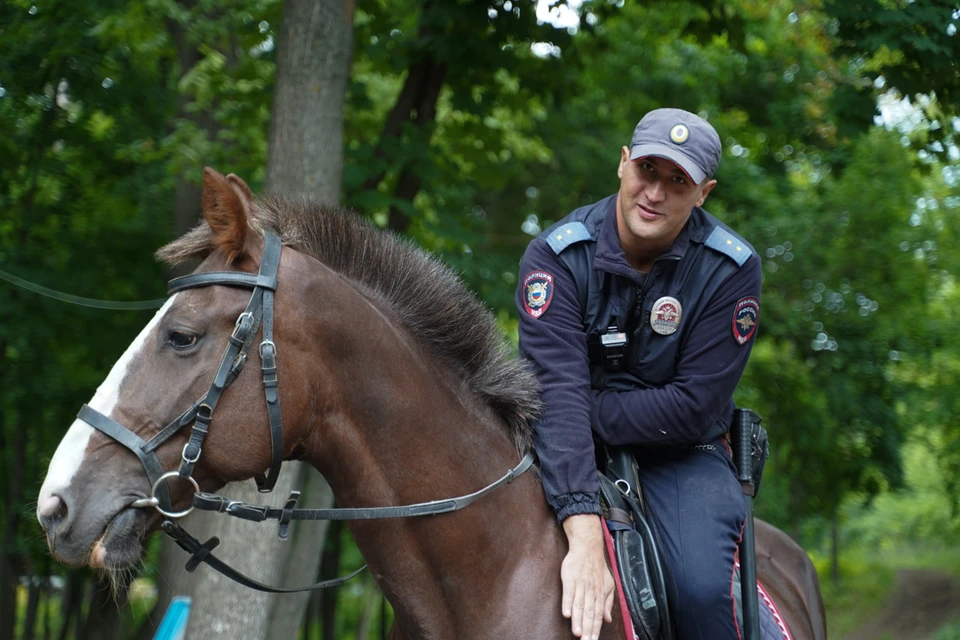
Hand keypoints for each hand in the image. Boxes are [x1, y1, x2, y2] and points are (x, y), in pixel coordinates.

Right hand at [560, 514, 614, 638]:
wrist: (587, 548)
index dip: (596, 629)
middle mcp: (591, 591)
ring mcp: (580, 585)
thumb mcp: (609, 585)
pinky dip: (567, 603)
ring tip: (577, 633)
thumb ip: (608, 603)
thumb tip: (608, 620)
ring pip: (579, 605)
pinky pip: (568, 592)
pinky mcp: (570, 578)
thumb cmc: (597, 568)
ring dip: (578, 619)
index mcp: (601, 594)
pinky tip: (566, 614)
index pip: (599, 615)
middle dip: (588, 629)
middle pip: (589, 613)